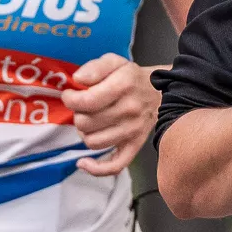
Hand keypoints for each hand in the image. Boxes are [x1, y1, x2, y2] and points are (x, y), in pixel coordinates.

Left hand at [62, 52, 158, 176]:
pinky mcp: (135, 146)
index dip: (70, 99)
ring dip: (84, 133)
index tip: (70, 96)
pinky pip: (115, 165)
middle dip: (77, 114)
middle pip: (86, 123)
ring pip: (93, 142)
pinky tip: (84, 162)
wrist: (161, 93)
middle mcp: (129, 110)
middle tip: (82, 107)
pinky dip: (96, 168)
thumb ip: (94, 67)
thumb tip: (78, 80)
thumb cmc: (132, 78)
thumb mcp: (114, 62)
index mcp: (123, 86)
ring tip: (88, 123)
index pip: (86, 101)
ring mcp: (132, 131)